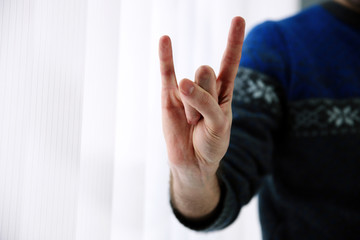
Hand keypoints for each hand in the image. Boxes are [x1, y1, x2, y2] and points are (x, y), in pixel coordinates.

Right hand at [159, 17, 244, 185]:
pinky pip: (167, 73)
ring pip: (190, 84)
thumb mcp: (218, 124)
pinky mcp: (169, 97)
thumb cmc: (211, 142)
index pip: (230, 61)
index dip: (234, 41)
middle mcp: (206, 86)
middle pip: (207, 73)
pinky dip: (166, 57)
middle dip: (204, 98)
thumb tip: (183, 83)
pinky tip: (165, 40)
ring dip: (192, 108)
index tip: (238, 19)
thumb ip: (206, 102)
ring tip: (190, 122)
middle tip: (201, 119)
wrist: (193, 162)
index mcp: (225, 91)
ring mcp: (186, 90)